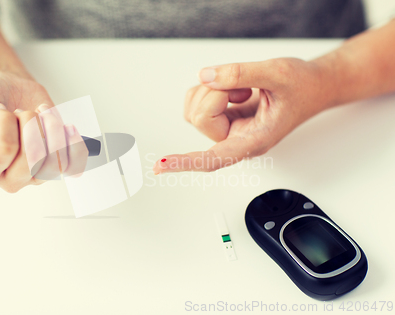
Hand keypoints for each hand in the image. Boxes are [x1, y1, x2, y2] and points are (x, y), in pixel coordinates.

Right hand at [0, 72, 87, 191]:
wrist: (7, 94)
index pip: (4, 152)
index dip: (7, 125)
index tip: (0, 108)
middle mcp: (11, 177)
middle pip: (33, 160)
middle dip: (30, 125)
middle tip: (21, 111)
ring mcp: (36, 173)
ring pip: (55, 160)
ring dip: (51, 128)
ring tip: (40, 113)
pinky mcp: (56, 164)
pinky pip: (73, 162)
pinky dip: (71, 140)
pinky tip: (61, 123)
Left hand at [153, 58, 328, 173]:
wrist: (313, 86)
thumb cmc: (302, 87)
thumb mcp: (278, 73)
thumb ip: (241, 74)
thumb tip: (206, 77)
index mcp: (254, 141)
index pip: (214, 158)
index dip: (186, 161)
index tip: (162, 166)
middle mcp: (236, 139)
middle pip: (200, 118)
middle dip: (216, 93)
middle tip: (244, 88)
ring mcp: (227, 128)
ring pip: (194, 109)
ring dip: (213, 89)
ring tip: (243, 88)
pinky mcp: (221, 116)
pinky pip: (196, 99)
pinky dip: (209, 86)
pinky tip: (234, 88)